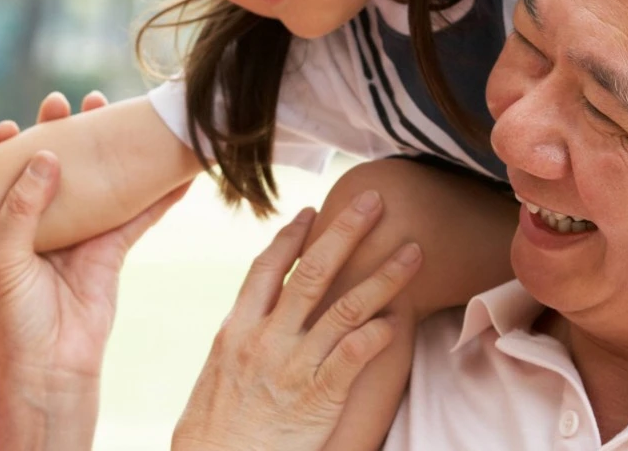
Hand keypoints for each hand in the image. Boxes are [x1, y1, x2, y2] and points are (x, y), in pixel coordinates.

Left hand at [0, 90, 187, 448]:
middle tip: (70, 103)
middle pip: (55, 167)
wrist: (48, 370)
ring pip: (99, 181)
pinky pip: (138, 215)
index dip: (7, 146)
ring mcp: (80, 235)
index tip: (9, 126)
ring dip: (109, 149)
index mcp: (3, 225)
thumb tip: (45, 156)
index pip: (2, 174)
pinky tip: (176, 170)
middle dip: (63, 132)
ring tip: (122, 112)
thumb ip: (23, 207)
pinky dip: (158, 193)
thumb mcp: (3, 259)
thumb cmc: (13, 321)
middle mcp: (42, 225)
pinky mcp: (111, 251)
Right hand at [174, 193, 422, 450]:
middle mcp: (266, 339)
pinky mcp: (318, 396)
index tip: (312, 212)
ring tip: (412, 252)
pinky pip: (355, 355)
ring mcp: (293, 366)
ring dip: (384, 276)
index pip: (267, 268)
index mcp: (237, 328)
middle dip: (347, 231)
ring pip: (346, 307)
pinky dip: (378, 333)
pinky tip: (398, 320)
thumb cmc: (214, 429)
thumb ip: (242, 339)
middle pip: (313, 272)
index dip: (291, 237)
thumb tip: (256, 317)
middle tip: (374, 200)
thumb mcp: (218, 372)